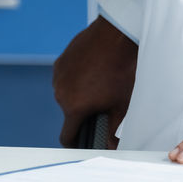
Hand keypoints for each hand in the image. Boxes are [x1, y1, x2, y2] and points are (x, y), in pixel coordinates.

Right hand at [52, 17, 137, 148]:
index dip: (77, 143)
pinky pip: (66, 77)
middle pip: (69, 114)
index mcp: (73, 107)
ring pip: (67, 94)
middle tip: (104, 105)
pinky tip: (95, 71)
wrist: (118, 34)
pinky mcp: (61, 60)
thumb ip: (112, 130)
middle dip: (84, 114)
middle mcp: (60, 92)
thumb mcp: (122, 104)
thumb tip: (110, 146)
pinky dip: (77, 79)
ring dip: (79, 95)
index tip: (85, 142)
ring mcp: (59, 74)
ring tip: (101, 84)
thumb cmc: (123, 69)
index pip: (66, 137)